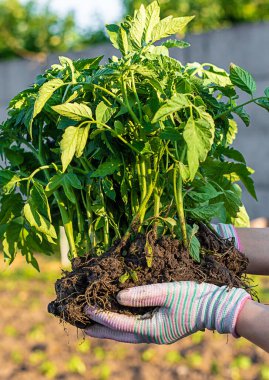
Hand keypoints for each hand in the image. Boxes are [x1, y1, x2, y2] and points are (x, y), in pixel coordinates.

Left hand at [85, 281, 250, 343]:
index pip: (120, 323)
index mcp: (152, 329)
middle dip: (102, 330)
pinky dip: (123, 325)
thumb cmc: (192, 298)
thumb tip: (118, 296)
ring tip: (96, 325)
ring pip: (128, 334)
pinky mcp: (161, 327)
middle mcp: (152, 335)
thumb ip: (142, 295)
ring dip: (111, 329)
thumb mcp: (167, 292)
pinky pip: (136, 328)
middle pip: (121, 335)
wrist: (214, 307)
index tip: (87, 307)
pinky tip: (119, 319)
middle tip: (83, 326)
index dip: (102, 315)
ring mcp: (157, 333)